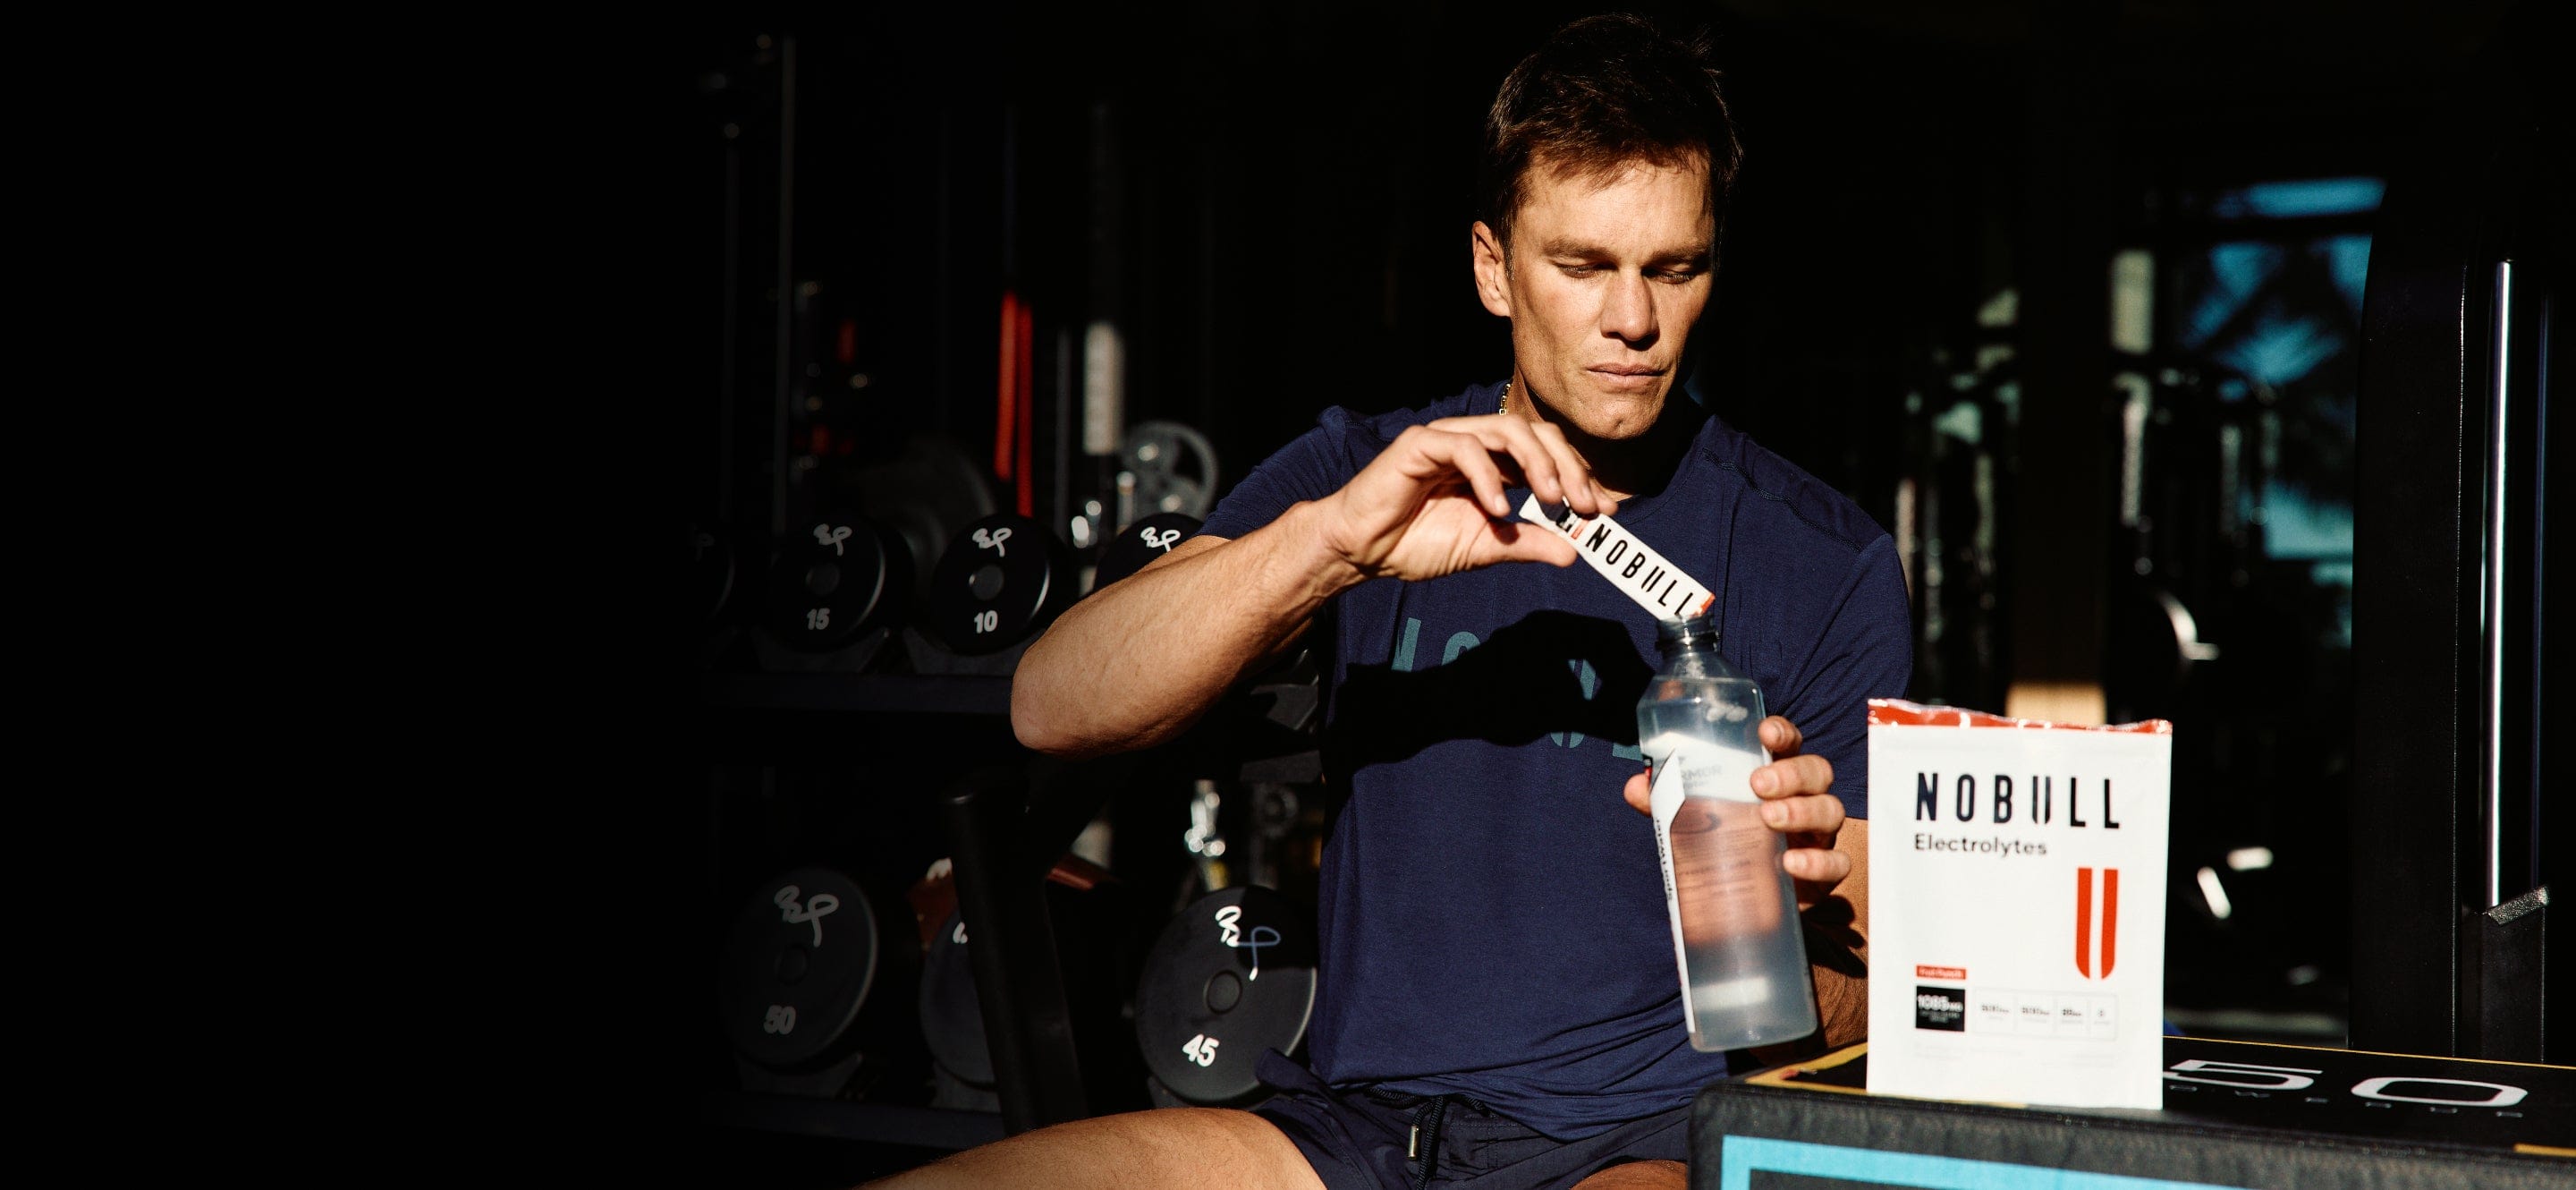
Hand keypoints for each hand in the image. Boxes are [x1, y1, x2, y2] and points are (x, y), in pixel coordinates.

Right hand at [1315, 413, 1614, 581]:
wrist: (1362, 551)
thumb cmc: (1416, 544)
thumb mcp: (1484, 547)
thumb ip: (1526, 544)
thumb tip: (1573, 554)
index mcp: (1494, 465)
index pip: (1547, 453)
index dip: (1580, 476)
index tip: (1605, 512)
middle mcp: (1475, 444)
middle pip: (1535, 433)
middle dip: (1568, 466)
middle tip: (1585, 505)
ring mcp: (1448, 439)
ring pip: (1507, 430)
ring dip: (1537, 463)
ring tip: (1551, 499)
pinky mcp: (1421, 443)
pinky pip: (1465, 447)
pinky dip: (1489, 476)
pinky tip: (1499, 508)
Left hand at [1623, 715, 1848, 903]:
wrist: (1753, 903)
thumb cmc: (1729, 843)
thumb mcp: (1697, 819)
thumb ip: (1669, 801)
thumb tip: (1635, 786)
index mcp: (1776, 776)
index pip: (1788, 744)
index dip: (1783, 732)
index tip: (1765, 732)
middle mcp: (1804, 798)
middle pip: (1817, 771)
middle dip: (1791, 773)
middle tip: (1759, 784)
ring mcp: (1818, 834)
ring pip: (1830, 809)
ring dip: (1802, 811)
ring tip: (1769, 819)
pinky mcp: (1824, 871)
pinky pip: (1837, 862)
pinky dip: (1819, 861)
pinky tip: (1792, 863)